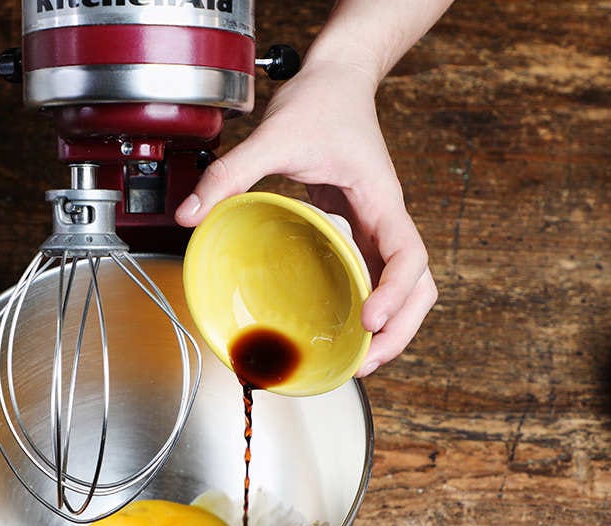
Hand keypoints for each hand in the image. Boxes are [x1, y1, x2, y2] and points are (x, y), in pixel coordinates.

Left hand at [175, 59, 437, 376]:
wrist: (337, 78)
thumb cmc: (319, 102)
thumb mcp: (273, 134)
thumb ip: (231, 172)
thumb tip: (190, 214)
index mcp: (380, 198)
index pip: (409, 255)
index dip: (396, 292)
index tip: (370, 318)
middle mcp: (385, 218)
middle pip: (420, 286)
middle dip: (400, 329)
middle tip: (365, 362)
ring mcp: (376, 227)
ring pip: (405, 287)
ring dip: (391, 326)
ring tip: (358, 359)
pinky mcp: (360, 230)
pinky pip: (376, 277)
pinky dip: (368, 307)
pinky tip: (341, 327)